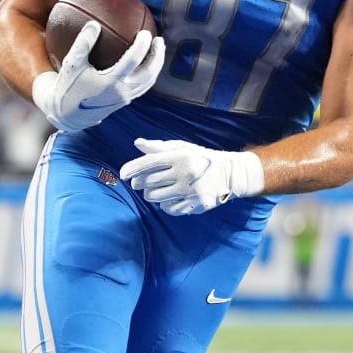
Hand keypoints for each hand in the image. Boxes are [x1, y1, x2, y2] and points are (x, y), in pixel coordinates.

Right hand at [30, 22, 165, 131]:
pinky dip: (148, 74)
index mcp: (111, 82)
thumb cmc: (69, 87)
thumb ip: (83, 44)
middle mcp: (122, 92)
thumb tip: (94, 23)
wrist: (68, 115)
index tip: (144, 33)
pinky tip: (146, 63)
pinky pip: (142, 86)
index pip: (133, 60)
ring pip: (148, 82)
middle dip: (157, 56)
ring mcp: (125, 99)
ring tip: (158, 50)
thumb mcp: (71, 64)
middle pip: (149, 73)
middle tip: (159, 40)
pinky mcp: (124, 102)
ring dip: (156, 65)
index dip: (142, 45)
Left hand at [120, 138, 264, 215]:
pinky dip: (165, 205)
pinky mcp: (197, 205)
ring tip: (156, 190)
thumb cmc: (201, 158)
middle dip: (140, 183)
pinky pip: (170, 209)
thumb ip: (159, 147)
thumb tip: (137, 143)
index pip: (150, 163)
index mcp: (181, 156)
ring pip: (156, 197)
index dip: (133, 168)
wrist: (230, 173)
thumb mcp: (182, 148)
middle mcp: (185, 173)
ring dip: (151, 194)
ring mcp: (191, 191)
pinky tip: (170, 199)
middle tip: (139, 182)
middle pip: (149, 182)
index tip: (122, 174)